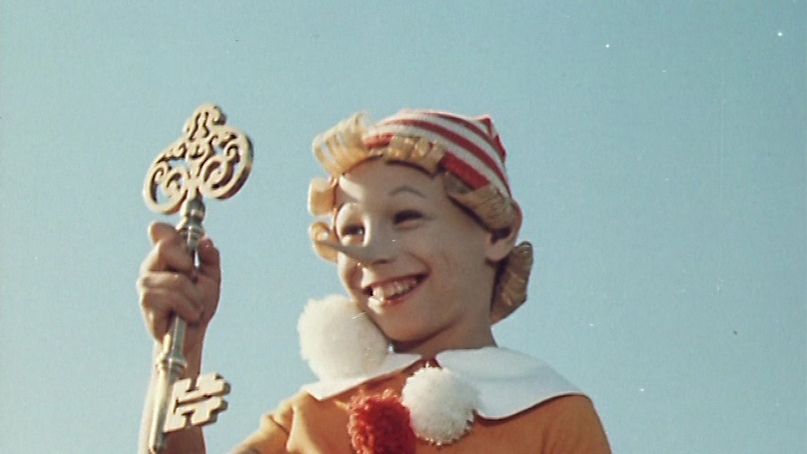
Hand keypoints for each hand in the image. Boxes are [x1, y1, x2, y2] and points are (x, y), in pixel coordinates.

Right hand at [137, 222, 221, 365]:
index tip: (189, 248)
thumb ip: (210, 258)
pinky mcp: (146, 302)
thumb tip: (205, 241)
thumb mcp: (211, 278)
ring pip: (177, 279)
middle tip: (194, 279)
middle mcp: (152, 266)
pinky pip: (173, 297)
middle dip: (188, 265)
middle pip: (165, 247)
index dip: (173, 233)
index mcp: (166, 256)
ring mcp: (146, 283)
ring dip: (194, 296)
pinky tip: (189, 315)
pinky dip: (189, 307)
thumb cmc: (199, 304)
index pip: (160, 231)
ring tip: (195, 306)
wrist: (193, 335)